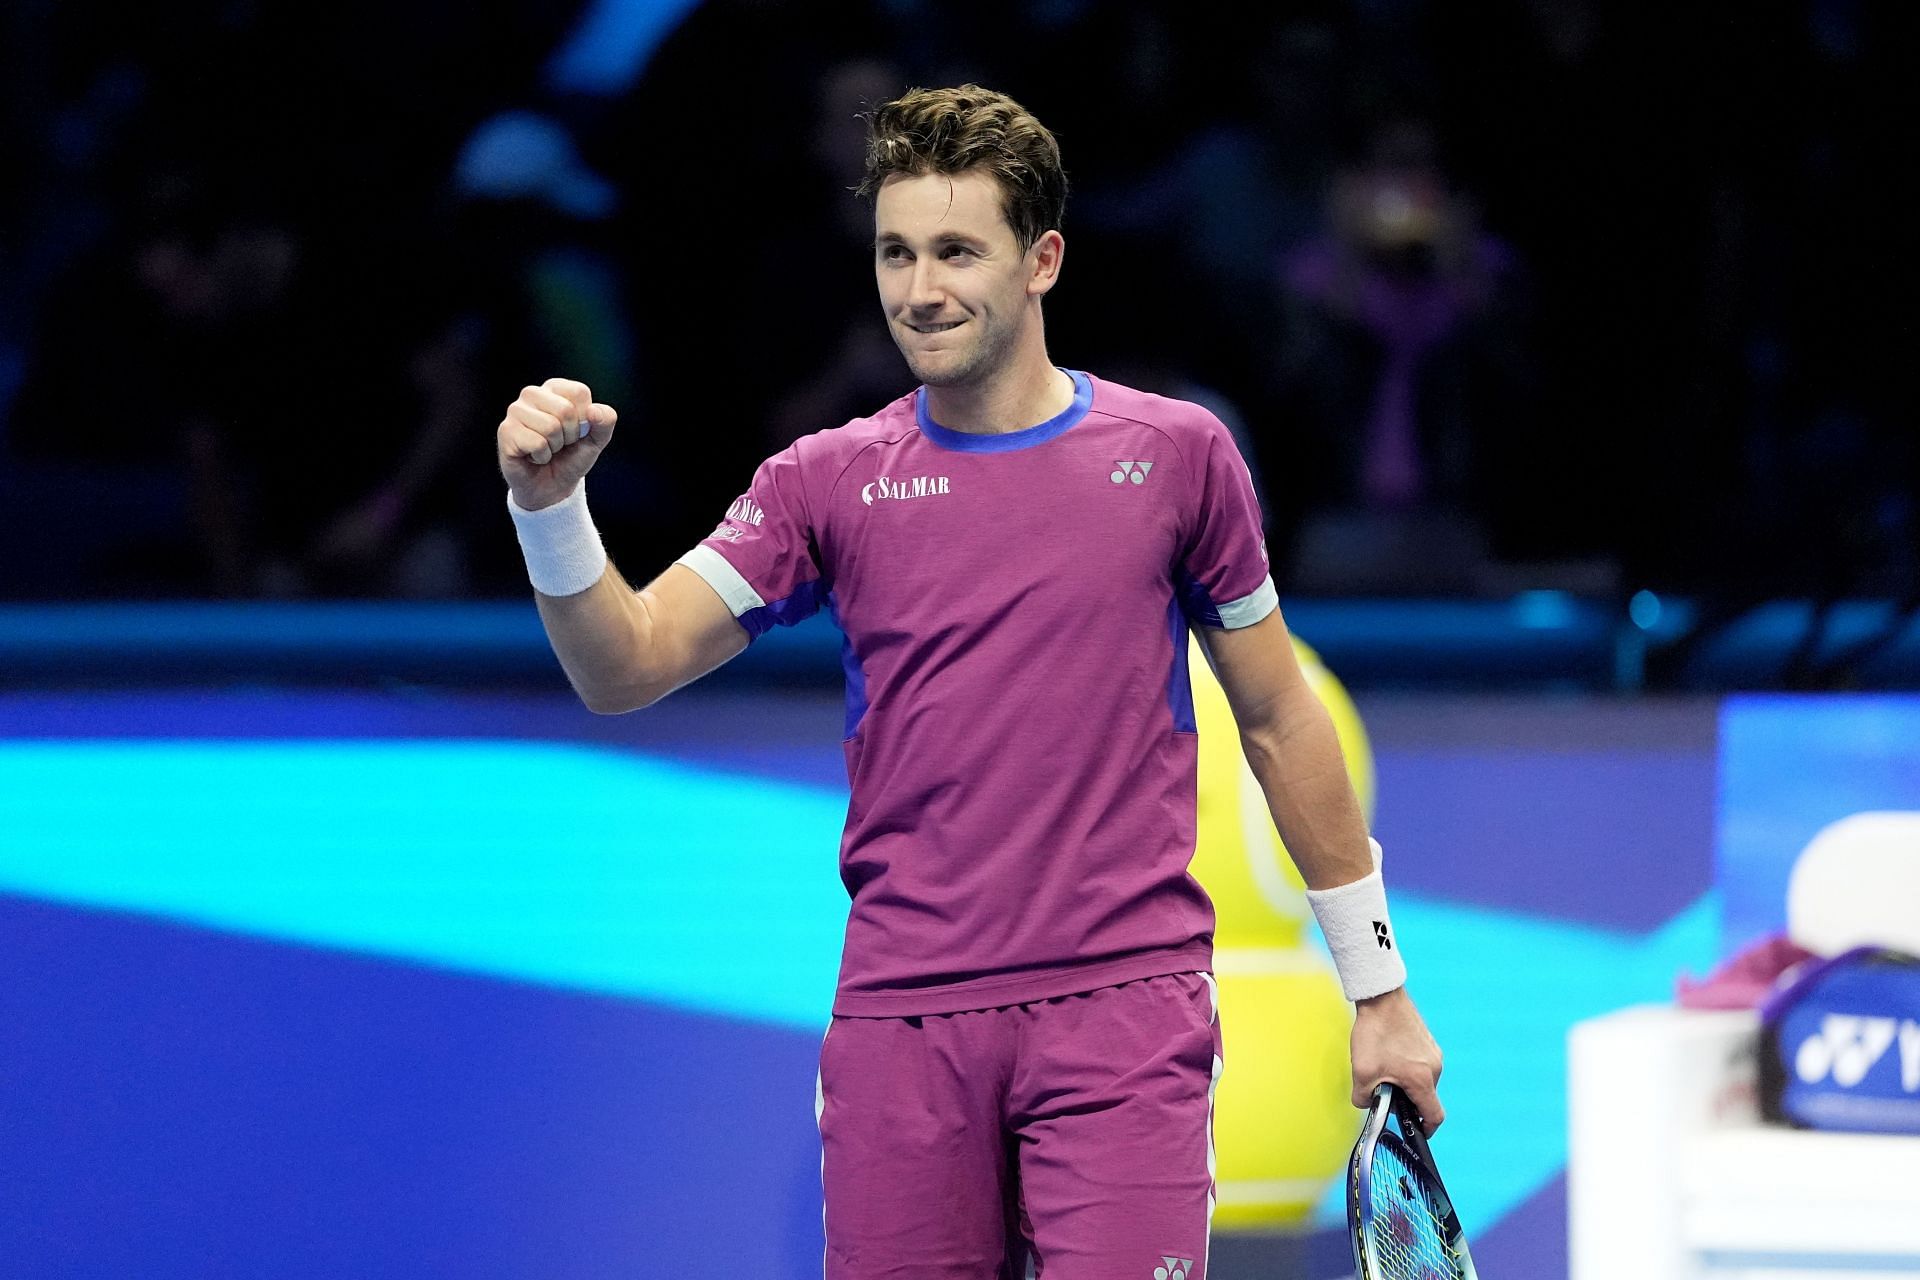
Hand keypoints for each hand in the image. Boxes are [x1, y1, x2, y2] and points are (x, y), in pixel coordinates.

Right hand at [497, 377, 618, 511]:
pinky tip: (534, 456)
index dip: (584, 419)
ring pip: (550, 427)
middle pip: (565, 410)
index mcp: (555, 388)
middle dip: (570, 435)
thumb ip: (606, 421)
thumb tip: (594, 411)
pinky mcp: (506, 431)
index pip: (579, 392)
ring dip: (554, 447)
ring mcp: (516, 411)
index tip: (576, 431)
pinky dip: (542, 457)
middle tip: (560, 444)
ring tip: (547, 449)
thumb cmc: (571, 457)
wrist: (551, 487)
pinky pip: (537, 443)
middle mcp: (532, 394)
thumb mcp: (597, 439)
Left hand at [1351, 986, 1444, 1132]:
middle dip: (1407, 1102)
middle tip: (1385, 1094)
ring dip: (1405, 1083)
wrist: (1381, 997)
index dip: (1426, 1129)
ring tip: (1383, 1071)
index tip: (1416, 1132)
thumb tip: (1366, 1105)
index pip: (1435, 1116)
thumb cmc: (1375, 1033)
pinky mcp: (1427, 1041)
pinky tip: (1387, 1056)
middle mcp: (1434, 1067)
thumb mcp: (1362, 1072)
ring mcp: (1433, 1053)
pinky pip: (1420, 1064)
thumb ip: (1363, 1098)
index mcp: (1422, 1080)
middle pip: (1426, 1097)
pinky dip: (1407, 1068)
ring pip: (1422, 1080)